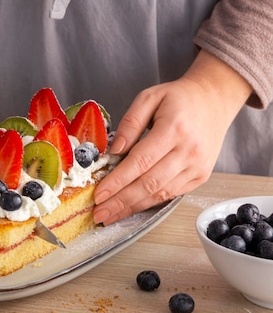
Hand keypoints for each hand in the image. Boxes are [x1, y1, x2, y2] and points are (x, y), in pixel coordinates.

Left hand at [93, 51, 251, 224]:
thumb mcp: (149, 97)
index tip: (99, 194)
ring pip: (160, 194)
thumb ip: (130, 122)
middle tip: (99, 212)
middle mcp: (189, 152)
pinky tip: (131, 207)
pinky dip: (149, 203)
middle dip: (121, 201)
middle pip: (149, 183)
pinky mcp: (200, 176)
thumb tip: (114, 151)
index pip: (140, 161)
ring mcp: (197, 167)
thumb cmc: (179, 98)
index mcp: (174, 129)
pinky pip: (171, 194)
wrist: (214, 99)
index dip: (118, 180)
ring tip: (110, 215)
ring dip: (132, 207)